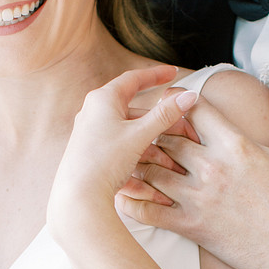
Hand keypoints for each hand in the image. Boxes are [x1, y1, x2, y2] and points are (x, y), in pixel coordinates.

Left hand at [47, 65, 199, 243]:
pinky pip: (120, 147)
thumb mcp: (140, 135)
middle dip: (160, 122)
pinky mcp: (90, 152)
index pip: (134, 79)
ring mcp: (90, 132)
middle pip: (134, 110)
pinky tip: (153, 170)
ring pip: (129, 132)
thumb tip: (189, 96)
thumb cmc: (105, 161)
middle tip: (180, 126)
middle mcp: (92, 112)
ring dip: (152, 145)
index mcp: (102, 99)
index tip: (173, 72)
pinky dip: (138, 155)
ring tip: (171, 160)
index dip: (156, 75)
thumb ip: (165, 115)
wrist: (79, 196)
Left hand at [119, 87, 268, 268]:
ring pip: (153, 172)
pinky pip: (152, 213)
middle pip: (166, 138)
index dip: (176, 100)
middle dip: (150, 130)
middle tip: (136, 128)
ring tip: (122, 159)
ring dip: (136, 164)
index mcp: (235, 144)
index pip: (194, 110)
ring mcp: (199, 198)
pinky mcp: (193, 227)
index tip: (166, 100)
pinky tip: (122, 197)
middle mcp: (212, 168)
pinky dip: (133, 204)